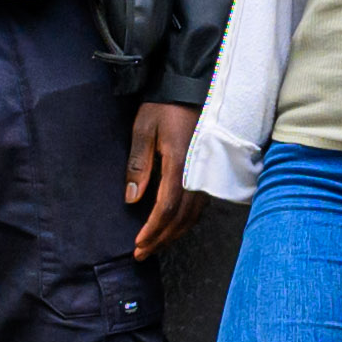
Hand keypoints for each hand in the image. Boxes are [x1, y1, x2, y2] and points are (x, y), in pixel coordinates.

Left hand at [127, 100, 200, 253]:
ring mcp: (206, 174)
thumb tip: (132, 199)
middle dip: (161, 239)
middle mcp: (198, 174)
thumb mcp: (143, 130)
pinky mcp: (209, 172)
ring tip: (155, 244)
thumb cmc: (164, 107)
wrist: (190, 88)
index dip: (152, 230)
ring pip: (193, 216)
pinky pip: (199, 206)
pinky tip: (173, 225)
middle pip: (181, 218)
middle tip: (142, 253)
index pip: (167, 208)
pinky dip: (185, 221)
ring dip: (174, 234)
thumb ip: (138, 165)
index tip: (138, 244)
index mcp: (179, 164)